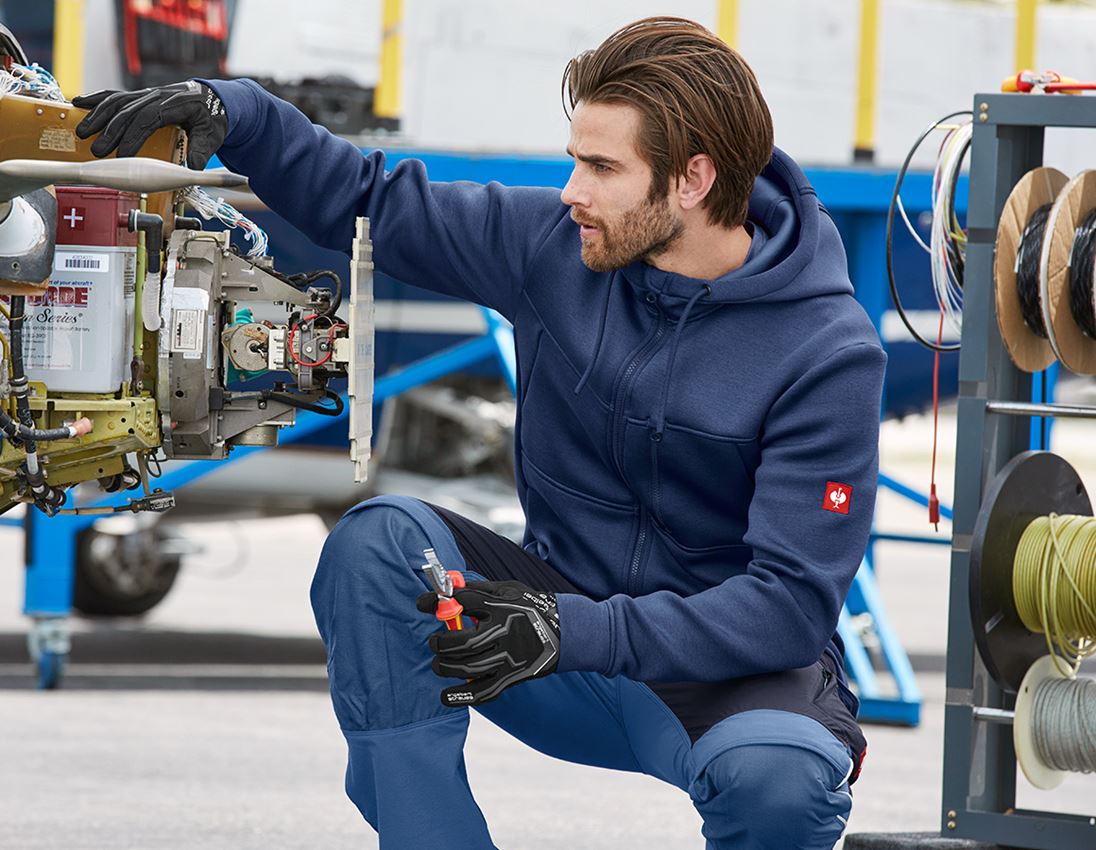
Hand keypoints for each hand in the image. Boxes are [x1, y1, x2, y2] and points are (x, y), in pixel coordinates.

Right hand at [73, 81, 227, 169]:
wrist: (212, 98)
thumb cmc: (211, 118)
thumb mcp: (212, 135)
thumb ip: (202, 150)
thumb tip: (194, 168)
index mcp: (173, 105)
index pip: (147, 120)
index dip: (133, 137)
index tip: (122, 156)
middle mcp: (156, 96)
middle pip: (127, 111)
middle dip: (110, 131)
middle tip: (97, 150)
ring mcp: (145, 95)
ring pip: (116, 101)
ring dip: (97, 115)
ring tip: (82, 132)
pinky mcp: (138, 96)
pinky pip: (114, 95)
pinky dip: (95, 99)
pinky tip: (78, 104)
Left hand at [416, 580, 560, 706]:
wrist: (566, 630)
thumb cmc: (531, 606)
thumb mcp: (508, 589)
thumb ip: (478, 589)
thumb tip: (446, 588)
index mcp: (502, 606)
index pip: (463, 601)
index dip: (437, 602)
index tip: (420, 603)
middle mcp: (505, 632)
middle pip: (463, 641)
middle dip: (440, 643)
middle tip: (433, 642)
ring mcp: (510, 657)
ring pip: (469, 667)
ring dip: (445, 666)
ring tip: (437, 663)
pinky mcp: (513, 677)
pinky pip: (485, 692)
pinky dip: (462, 697)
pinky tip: (445, 696)